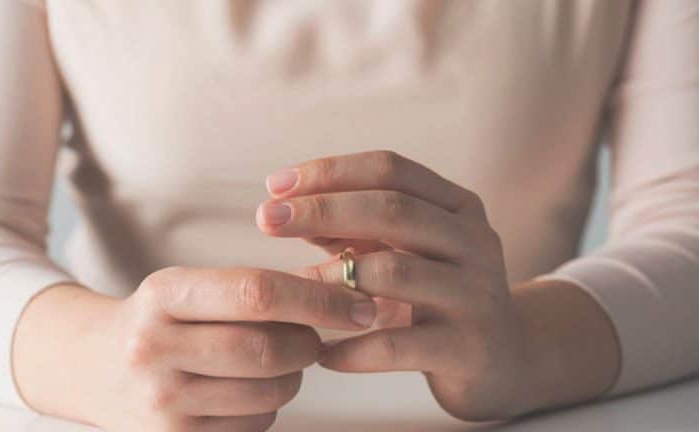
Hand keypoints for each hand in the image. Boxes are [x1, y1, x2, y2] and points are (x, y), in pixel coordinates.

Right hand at [25, 267, 376, 431]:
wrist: (92, 367)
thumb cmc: (165, 320)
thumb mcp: (197, 290)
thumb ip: (267, 288)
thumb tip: (356, 291)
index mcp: (164, 294)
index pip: (258, 292)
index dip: (320, 299)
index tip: (363, 306)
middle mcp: (153, 348)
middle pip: (270, 349)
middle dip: (311, 344)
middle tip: (316, 338)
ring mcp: (159, 403)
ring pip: (270, 393)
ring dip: (292, 377)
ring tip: (273, 362)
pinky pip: (255, 427)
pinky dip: (267, 409)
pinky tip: (243, 392)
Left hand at [256, 151, 533, 420]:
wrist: (506, 359)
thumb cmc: (438, 295)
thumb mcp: (403, 251)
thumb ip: (353, 229)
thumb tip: (286, 209)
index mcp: (457, 206)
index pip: (390, 168)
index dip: (330, 171)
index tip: (275, 186)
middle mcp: (474, 240)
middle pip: (392, 209)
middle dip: (322, 209)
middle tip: (266, 219)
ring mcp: (476, 294)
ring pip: (396, 272)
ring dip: (333, 277)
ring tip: (291, 287)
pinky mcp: (468, 348)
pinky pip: (399, 343)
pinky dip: (352, 348)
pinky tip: (321, 354)